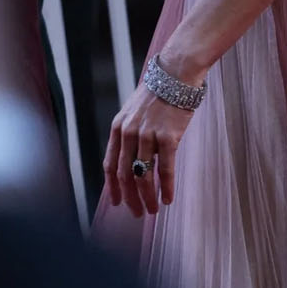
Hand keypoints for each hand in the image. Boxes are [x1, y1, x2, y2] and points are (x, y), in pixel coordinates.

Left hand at [102, 84, 193, 217]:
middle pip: (125, 175)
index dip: (112, 187)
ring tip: (153, 210)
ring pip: (144, 176)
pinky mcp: (168, 136)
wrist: (176, 74)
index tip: (116, 203)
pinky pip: (165, 169)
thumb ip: (129, 135)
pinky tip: (168, 199)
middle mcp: (129, 132)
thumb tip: (131, 162)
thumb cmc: (157, 94)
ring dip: (148, 198)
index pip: (110, 164)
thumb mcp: (134, 112)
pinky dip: (166, 188)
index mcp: (119, 127)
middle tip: (137, 213)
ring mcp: (148, 134)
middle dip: (130, 198)